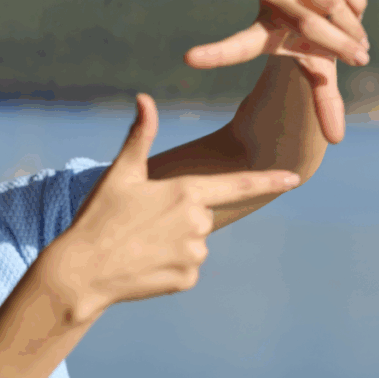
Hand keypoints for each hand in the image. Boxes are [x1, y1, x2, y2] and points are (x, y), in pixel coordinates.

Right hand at [51, 94, 299, 322]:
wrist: (83, 271)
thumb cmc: (99, 216)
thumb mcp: (120, 173)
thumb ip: (140, 134)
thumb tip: (143, 97)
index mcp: (186, 192)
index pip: (238, 184)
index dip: (268, 180)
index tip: (296, 177)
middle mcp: (197, 223)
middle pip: (201, 214)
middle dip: (178, 216)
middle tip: (141, 222)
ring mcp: (194, 254)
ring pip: (194, 242)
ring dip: (173, 242)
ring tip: (139, 243)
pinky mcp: (187, 280)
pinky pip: (185, 268)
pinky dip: (168, 266)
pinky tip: (143, 264)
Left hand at [184, 0, 369, 143]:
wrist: (330, 9)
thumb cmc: (316, 47)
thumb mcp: (319, 73)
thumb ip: (325, 103)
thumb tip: (336, 141)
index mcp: (260, 35)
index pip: (235, 48)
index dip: (214, 54)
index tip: (188, 59)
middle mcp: (267, 3)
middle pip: (310, 26)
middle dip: (340, 44)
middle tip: (360, 57)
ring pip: (330, 4)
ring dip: (352, 24)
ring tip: (358, 37)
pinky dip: (355, 0)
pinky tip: (353, 7)